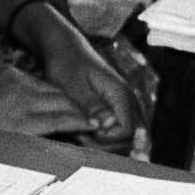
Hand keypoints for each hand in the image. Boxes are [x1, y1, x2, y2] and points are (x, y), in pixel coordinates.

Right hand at [0, 66, 93, 144]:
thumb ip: (3, 98)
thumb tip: (14, 112)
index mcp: (9, 74)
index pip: (46, 87)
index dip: (63, 101)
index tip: (73, 111)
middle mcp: (19, 84)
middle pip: (59, 94)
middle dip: (77, 107)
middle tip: (94, 120)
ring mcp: (23, 102)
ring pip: (64, 106)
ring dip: (82, 116)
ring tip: (97, 126)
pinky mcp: (25, 122)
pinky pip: (60, 122)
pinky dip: (78, 125)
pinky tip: (88, 130)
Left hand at [34, 29, 143, 148]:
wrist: (66, 50)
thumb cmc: (66, 65)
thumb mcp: (72, 85)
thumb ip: (91, 105)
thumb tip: (107, 124)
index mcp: (121, 95)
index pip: (127, 132)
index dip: (105, 139)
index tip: (81, 131)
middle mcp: (129, 102)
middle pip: (128, 139)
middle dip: (103, 143)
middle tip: (76, 134)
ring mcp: (125, 106)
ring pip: (124, 138)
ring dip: (101, 142)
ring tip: (77, 132)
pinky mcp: (117, 110)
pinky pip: (117, 132)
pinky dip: (101, 137)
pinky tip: (82, 131)